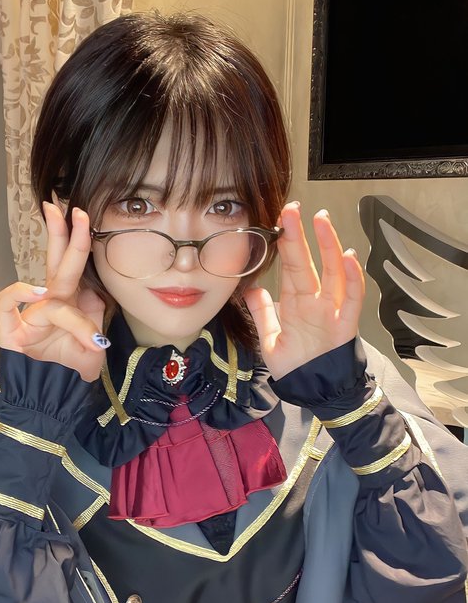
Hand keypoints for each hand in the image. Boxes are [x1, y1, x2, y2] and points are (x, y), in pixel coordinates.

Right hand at [0, 203, 106, 381]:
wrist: (55, 399)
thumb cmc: (74, 368)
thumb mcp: (95, 341)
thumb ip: (94, 314)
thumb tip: (94, 295)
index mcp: (70, 300)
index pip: (73, 263)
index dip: (78, 238)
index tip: (82, 213)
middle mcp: (49, 302)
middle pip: (56, 260)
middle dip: (61, 232)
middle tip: (63, 207)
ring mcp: (29, 314)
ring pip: (47, 290)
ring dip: (73, 316)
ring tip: (92, 341)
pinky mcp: (10, 329)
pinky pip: (7, 301)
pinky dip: (20, 294)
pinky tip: (37, 297)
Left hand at [242, 203, 364, 380]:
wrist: (314, 393)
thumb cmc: (296, 366)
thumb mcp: (271, 340)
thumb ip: (262, 314)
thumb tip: (252, 289)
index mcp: (296, 302)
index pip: (291, 265)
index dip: (287, 242)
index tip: (280, 218)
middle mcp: (315, 301)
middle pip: (309, 262)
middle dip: (301, 235)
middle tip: (294, 209)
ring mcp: (332, 310)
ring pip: (332, 272)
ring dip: (328, 246)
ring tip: (322, 221)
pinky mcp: (345, 325)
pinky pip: (351, 299)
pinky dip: (351, 279)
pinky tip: (348, 258)